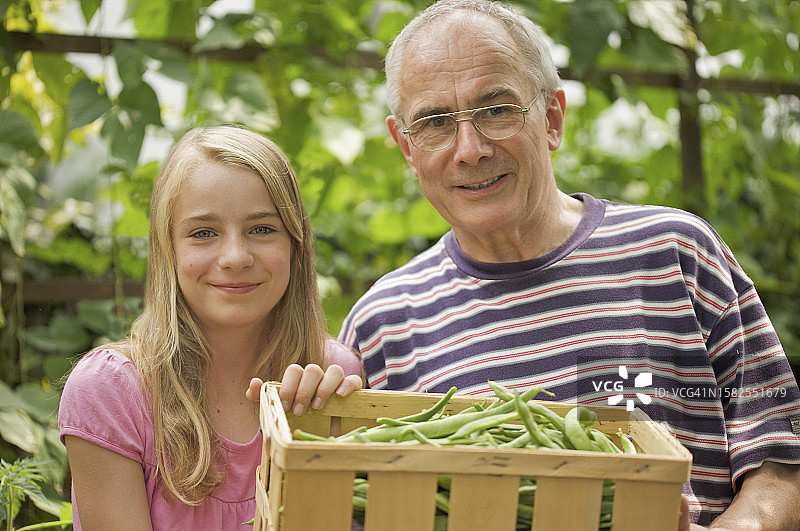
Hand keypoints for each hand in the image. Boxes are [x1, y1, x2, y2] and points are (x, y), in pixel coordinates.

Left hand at [245, 364, 362, 415]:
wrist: (315, 437)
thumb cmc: (293, 423)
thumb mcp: (274, 412)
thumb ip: (260, 398)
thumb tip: (254, 382)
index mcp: (298, 380)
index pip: (294, 370)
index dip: (289, 386)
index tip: (285, 406)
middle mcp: (317, 378)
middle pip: (312, 369)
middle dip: (304, 391)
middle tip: (299, 412)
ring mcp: (335, 383)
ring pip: (334, 370)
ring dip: (324, 388)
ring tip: (317, 408)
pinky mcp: (351, 391)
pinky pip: (353, 380)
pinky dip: (347, 385)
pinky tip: (339, 396)